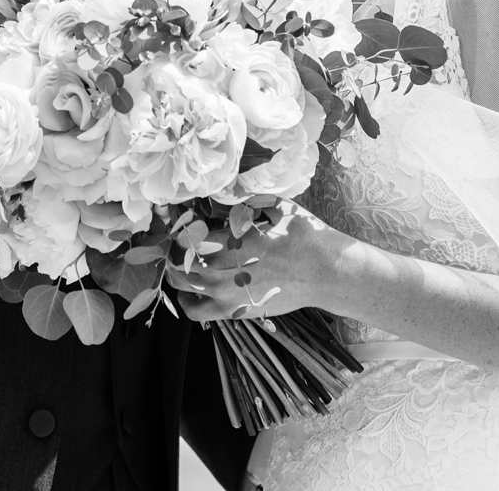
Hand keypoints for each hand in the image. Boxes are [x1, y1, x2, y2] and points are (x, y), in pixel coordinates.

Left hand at [172, 207, 353, 322]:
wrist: (327, 273)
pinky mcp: (236, 312)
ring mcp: (229, 294)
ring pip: (182, 286)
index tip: (175, 223)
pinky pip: (197, 313)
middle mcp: (226, 269)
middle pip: (179, 260)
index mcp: (234, 239)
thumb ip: (246, 198)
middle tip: (172, 242)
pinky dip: (187, 303)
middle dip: (171, 250)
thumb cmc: (304, 236)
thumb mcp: (276, 206)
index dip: (177, 228)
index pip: (188, 234)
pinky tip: (191, 292)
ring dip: (175, 273)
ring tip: (179, 264)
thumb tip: (222, 186)